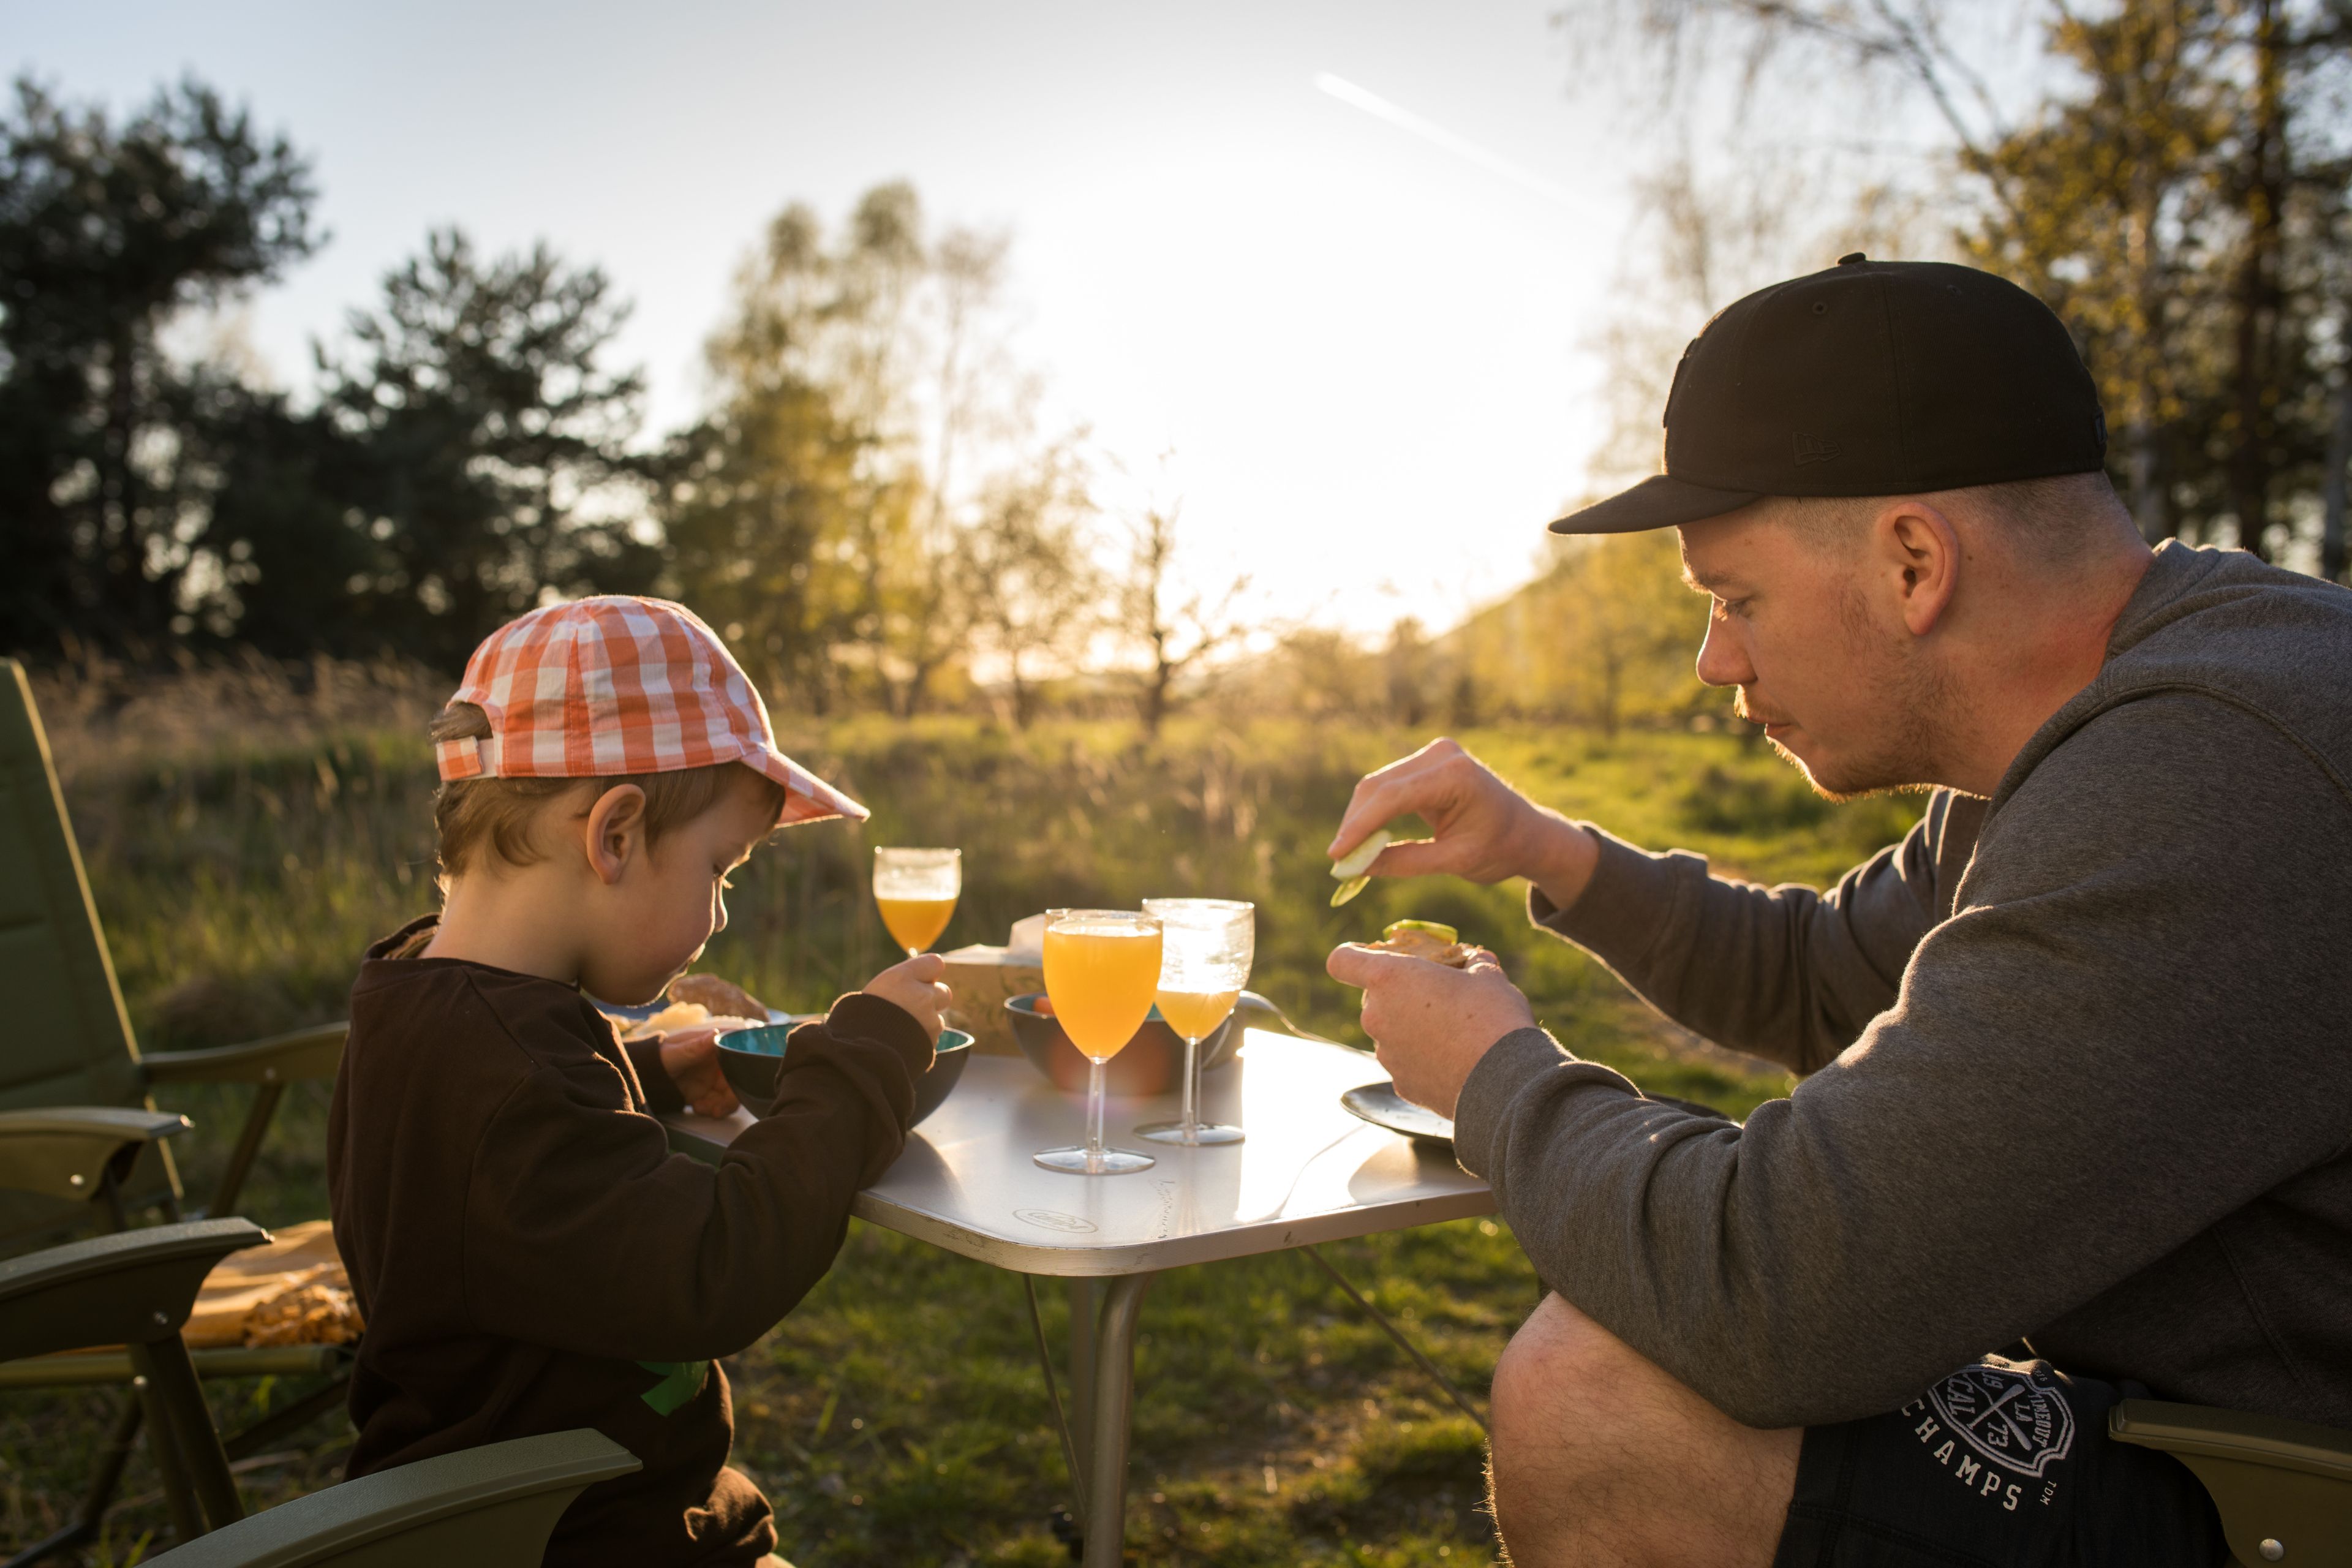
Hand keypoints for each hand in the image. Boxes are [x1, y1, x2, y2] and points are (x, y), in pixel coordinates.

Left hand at [657, 1026, 741, 1117]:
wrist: (646, 1078)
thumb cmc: (659, 1058)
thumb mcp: (675, 1053)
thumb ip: (695, 1047)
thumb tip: (715, 1034)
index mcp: (714, 1045)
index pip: (739, 1049)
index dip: (747, 1062)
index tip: (744, 1078)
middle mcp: (719, 1061)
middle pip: (740, 1077)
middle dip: (732, 1095)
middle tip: (719, 1108)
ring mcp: (715, 1078)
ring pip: (732, 1093)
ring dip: (722, 1105)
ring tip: (702, 1108)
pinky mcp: (709, 1093)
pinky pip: (720, 1104)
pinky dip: (712, 1109)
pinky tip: (698, 1107)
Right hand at [864, 952, 949, 1040]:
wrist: (859, 1054)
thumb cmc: (861, 1018)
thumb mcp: (877, 989)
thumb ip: (903, 982)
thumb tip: (923, 980)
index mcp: (902, 978)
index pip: (935, 964)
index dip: (929, 973)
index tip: (921, 981)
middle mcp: (921, 996)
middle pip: (944, 992)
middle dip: (933, 1000)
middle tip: (913, 1007)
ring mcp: (929, 1021)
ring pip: (936, 1019)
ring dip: (925, 1023)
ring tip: (900, 1030)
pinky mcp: (931, 1042)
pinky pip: (931, 1039)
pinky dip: (921, 1041)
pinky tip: (903, 1043)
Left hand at [1325, 943, 1535, 1119]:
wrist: (1505, 1081)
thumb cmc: (1493, 1018)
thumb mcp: (1487, 975)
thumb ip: (1472, 963)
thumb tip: (1476, 959)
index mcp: (1389, 978)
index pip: (1342, 960)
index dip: (1353, 955)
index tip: (1372, 956)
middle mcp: (1376, 1016)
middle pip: (1373, 998)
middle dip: (1400, 995)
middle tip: (1437, 996)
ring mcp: (1385, 1054)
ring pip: (1390, 1032)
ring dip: (1412, 1028)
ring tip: (1454, 1033)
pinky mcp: (1400, 1084)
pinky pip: (1406, 1063)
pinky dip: (1423, 1059)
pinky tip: (1454, 1061)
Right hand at [1327, 738, 1599, 910]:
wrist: (1527, 832)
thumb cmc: (1500, 848)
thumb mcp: (1455, 862)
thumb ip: (1406, 862)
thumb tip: (1357, 868)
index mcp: (1456, 775)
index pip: (1393, 797)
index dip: (1360, 827)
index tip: (1336, 856)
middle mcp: (1441, 754)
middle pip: (1379, 786)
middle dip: (1355, 824)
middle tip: (1338, 861)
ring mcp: (1433, 753)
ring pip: (1378, 785)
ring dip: (1360, 819)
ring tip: (1347, 855)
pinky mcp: (1426, 762)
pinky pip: (1388, 786)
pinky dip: (1373, 813)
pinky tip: (1362, 839)